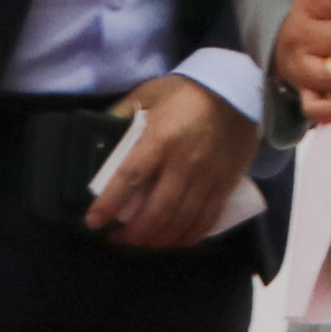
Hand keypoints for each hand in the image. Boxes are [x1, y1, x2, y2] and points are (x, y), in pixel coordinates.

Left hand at [86, 75, 257, 250]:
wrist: (236, 88)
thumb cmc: (185, 92)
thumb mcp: (148, 94)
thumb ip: (121, 116)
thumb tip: (97, 140)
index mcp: (160, 140)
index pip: (129, 179)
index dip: (109, 204)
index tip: (93, 222)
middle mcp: (184, 164)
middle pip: (156, 211)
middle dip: (133, 233)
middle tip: (117, 238)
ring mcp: (208, 178)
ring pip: (181, 222)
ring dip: (157, 240)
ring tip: (140, 243)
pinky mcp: (225, 185)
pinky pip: (206, 220)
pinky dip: (187, 237)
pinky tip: (173, 241)